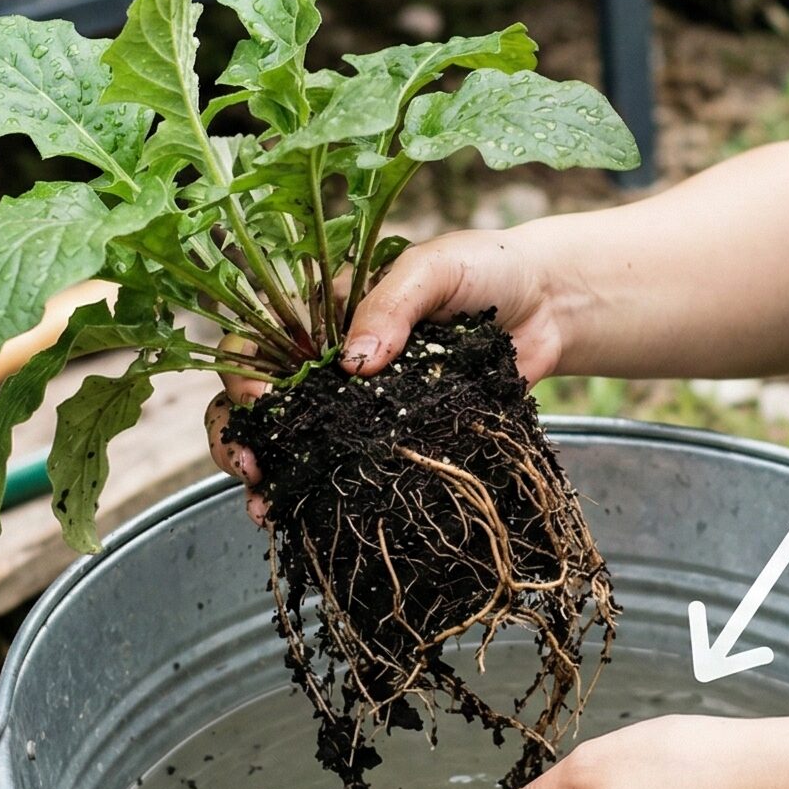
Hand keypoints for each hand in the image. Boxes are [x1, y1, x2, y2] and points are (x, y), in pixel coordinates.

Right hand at [205, 226, 567, 521]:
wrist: (550, 309)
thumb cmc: (488, 269)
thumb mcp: (434, 267)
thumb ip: (389, 305)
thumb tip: (352, 363)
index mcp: (323, 315)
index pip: (258, 342)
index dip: (245, 375)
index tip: (264, 403)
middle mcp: (328, 364)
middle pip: (257, 404)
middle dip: (238, 437)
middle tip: (250, 467)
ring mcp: (356, 408)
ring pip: (289, 446)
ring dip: (268, 478)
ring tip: (265, 506)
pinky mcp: (392, 442)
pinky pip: (345, 470)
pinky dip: (316, 497)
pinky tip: (300, 520)